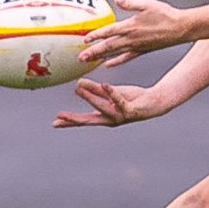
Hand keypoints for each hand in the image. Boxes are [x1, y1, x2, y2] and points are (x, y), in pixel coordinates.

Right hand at [52, 77, 177, 127]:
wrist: (153, 102)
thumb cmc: (130, 99)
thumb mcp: (109, 93)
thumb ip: (95, 89)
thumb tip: (78, 83)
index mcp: (103, 116)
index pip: (83, 120)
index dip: (69, 122)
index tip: (55, 124)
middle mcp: (110, 120)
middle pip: (89, 121)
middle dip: (74, 119)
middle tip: (60, 116)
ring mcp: (120, 117)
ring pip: (102, 108)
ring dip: (90, 99)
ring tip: (78, 89)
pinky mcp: (131, 111)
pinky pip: (119, 101)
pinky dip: (112, 93)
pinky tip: (105, 84)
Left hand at [77, 0, 190, 65]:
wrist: (181, 28)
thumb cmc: (165, 14)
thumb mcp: (147, 4)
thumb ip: (130, 3)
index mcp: (131, 26)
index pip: (109, 31)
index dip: (96, 35)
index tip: (84, 39)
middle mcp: (132, 39)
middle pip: (108, 46)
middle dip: (93, 52)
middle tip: (80, 57)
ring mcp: (137, 46)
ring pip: (114, 53)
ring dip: (100, 57)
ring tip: (88, 61)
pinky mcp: (142, 50)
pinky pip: (126, 57)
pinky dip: (116, 61)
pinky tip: (108, 64)